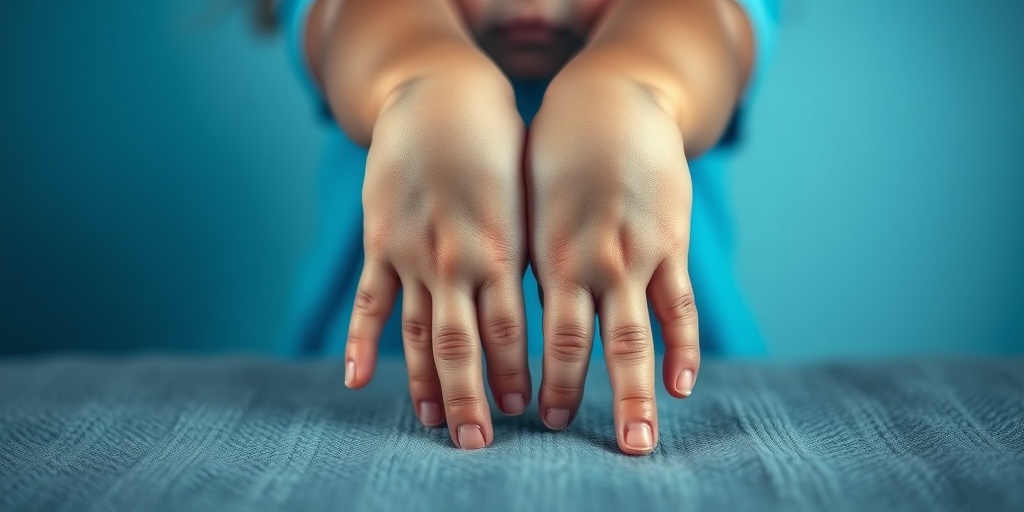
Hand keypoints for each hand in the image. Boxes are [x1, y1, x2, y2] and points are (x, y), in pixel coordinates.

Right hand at [343, 67, 530, 449]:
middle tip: (478, 441)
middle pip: (461, 343)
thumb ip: (528, 252)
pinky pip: (370, 300)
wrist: (439, 91)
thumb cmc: (498, 142)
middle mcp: (457, 256)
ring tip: (433, 423)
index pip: (509, 328)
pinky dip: (362, 342)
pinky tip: (359, 380)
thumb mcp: (525, 195)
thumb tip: (556, 302)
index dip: (513, 373)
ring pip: (415, 331)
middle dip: (472, 396)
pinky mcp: (379, 239)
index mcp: (502, 246)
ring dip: (425, 382)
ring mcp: (412, 250)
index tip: (521, 411)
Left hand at [526, 69, 699, 454]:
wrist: (612, 101)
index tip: (529, 419)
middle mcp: (589, 261)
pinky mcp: (671, 243)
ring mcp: (635, 254)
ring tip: (639, 440)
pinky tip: (682, 385)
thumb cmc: (557, 154)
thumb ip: (530, 265)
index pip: (535, 334)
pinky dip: (684, 348)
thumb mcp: (530, 207)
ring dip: (637, 393)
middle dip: (576, 399)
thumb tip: (512, 319)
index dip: (534, 381)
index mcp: (545, 253)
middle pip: (582, 346)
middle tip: (573, 442)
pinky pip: (681, 305)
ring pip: (636, 337)